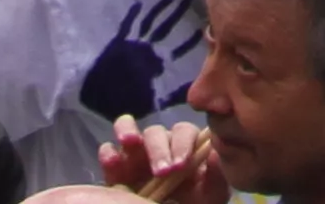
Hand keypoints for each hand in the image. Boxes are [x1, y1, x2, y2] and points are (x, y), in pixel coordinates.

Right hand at [97, 119, 229, 201]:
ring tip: (130, 141)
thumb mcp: (211, 194)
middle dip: (158, 148)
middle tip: (162, 170)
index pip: (184, 132)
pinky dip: (109, 153)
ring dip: (128, 131)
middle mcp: (159, 145)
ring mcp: (135, 154)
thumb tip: (214, 155)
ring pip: (128, 129)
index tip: (182, 164)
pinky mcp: (116, 169)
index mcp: (184, 146)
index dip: (183, 143)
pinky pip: (109, 152)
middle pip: (156, 132)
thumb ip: (215, 175)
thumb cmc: (196, 203)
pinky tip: (112, 162)